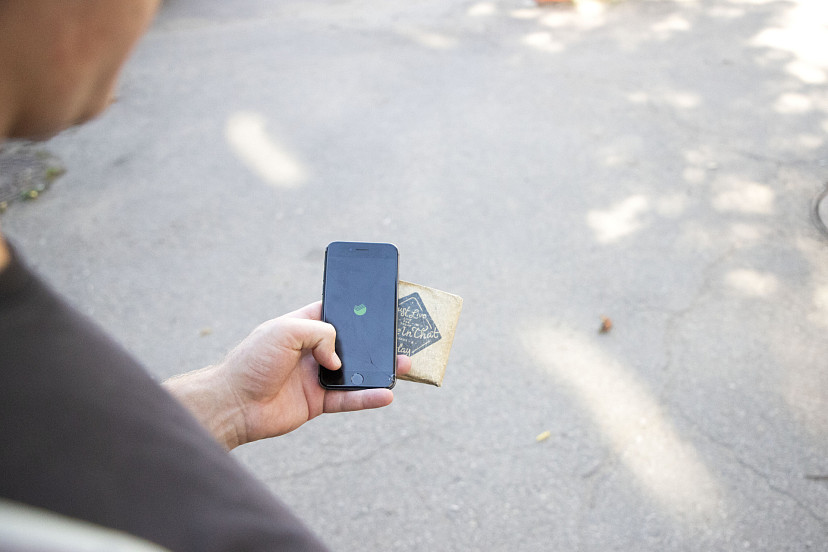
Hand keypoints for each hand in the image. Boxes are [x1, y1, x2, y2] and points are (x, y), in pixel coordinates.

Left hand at [164, 302, 410, 449]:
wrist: (234, 404)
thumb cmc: (252, 361)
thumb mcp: (285, 331)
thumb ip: (319, 334)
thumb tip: (337, 358)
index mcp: (302, 326)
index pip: (334, 313)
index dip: (355, 310)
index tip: (379, 307)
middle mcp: (311, 350)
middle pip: (351, 344)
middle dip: (375, 341)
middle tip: (399, 337)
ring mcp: (316, 376)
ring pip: (356, 372)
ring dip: (380, 369)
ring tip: (404, 365)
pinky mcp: (318, 402)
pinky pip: (349, 399)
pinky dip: (368, 398)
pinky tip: (386, 394)